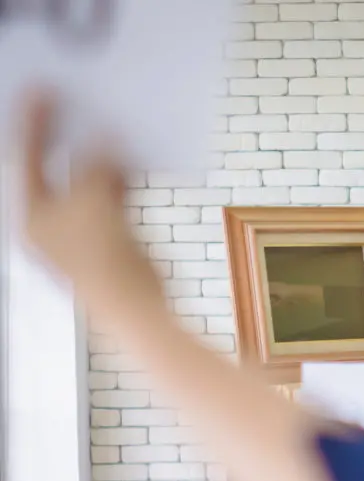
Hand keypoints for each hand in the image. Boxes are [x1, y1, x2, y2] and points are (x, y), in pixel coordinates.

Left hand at [18, 92, 161, 317]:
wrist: (135, 306)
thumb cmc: (103, 259)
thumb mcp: (92, 199)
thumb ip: (96, 163)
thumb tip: (105, 136)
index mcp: (30, 217)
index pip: (25, 159)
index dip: (33, 122)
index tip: (42, 90)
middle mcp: (50, 223)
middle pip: (55, 170)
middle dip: (70, 139)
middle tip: (80, 104)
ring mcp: (80, 232)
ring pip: (87, 183)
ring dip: (100, 159)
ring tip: (112, 129)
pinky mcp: (109, 240)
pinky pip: (110, 201)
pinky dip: (119, 182)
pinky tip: (130, 163)